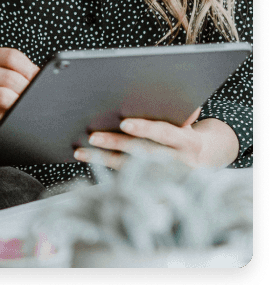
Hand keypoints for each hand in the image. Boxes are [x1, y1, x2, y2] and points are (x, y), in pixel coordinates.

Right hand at [0, 44, 38, 148]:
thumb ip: (17, 70)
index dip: (30, 69)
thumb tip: (40, 76)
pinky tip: (12, 115)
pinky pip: (0, 115)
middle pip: (9, 77)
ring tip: (24, 105)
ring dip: (20, 103)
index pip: (11, 56)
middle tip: (34, 96)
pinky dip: (12, 116)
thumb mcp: (2, 73)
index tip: (38, 79)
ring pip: (3, 96)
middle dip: (27, 89)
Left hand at [75, 110, 239, 169]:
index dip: (145, 128)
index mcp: (187, 142)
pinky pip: (129, 183)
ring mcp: (167, 179)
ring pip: (131, 170)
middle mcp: (178, 163)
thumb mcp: (188, 122)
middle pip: (143, 153)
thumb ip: (179, 111)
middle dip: (116, 144)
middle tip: (93, 136)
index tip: (124, 123)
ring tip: (80, 151)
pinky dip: (108, 175)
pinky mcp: (156, 191)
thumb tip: (159, 94)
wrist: (204, 162)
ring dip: (104, 160)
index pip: (165, 133)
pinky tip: (90, 165)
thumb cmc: (187, 134)